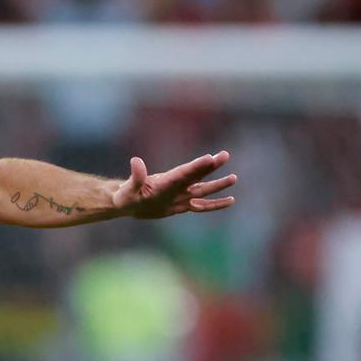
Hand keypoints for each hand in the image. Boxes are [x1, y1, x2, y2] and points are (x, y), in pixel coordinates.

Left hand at [114, 150, 237, 218]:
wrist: (129, 204)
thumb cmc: (126, 196)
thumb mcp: (128, 189)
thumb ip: (136, 176)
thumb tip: (135, 161)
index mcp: (166, 181)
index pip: (184, 172)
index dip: (196, 166)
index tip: (210, 157)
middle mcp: (176, 186)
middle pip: (196, 175)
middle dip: (210, 166)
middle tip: (225, 155)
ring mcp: (181, 195)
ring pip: (203, 189)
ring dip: (217, 185)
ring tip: (233, 178)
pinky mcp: (182, 205)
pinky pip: (202, 206)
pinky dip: (215, 204)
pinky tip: (230, 200)